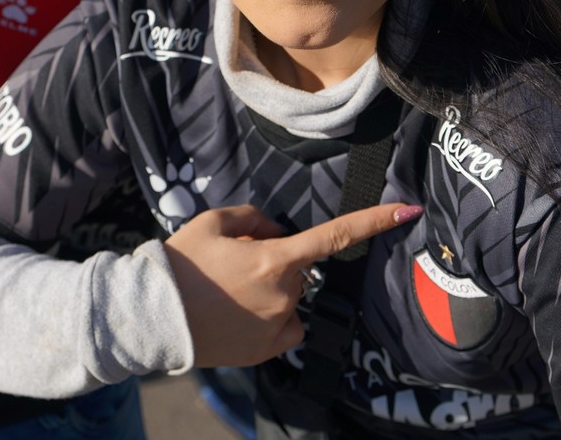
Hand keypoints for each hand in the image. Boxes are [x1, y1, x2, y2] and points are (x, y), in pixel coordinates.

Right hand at [163, 202, 421, 367]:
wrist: (153, 317)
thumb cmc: (181, 264)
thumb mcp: (213, 222)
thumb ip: (254, 218)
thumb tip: (276, 231)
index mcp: (275, 258)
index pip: (336, 236)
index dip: (374, 221)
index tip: (407, 211)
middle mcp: (285, 295)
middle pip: (298, 267)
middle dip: (277, 261)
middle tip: (235, 263)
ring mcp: (278, 327)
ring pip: (290, 298)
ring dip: (272, 290)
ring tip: (229, 293)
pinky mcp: (267, 351)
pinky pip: (285, 327)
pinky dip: (272, 318)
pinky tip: (240, 315)